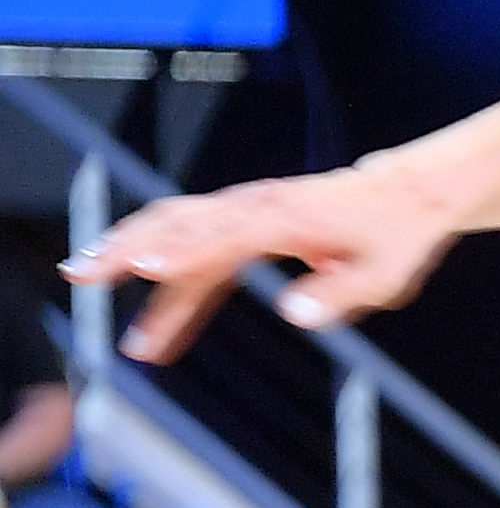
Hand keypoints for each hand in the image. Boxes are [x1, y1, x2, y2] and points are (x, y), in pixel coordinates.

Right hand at [66, 154, 457, 355]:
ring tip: (85, 278)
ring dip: (127, 248)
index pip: (225, 234)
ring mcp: (246, 210)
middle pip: (179, 222)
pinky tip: (139, 302)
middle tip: (84, 275)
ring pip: (172, 224)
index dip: (184, 251)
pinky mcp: (243, 220)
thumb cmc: (397, 235)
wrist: (408, 194)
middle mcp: (257, 207)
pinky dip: (160, 262)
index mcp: (288, 217)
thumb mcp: (384, 276)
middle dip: (127, 247)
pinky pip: (191, 239)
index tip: (143, 267)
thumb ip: (340, 294)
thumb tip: (297, 313)